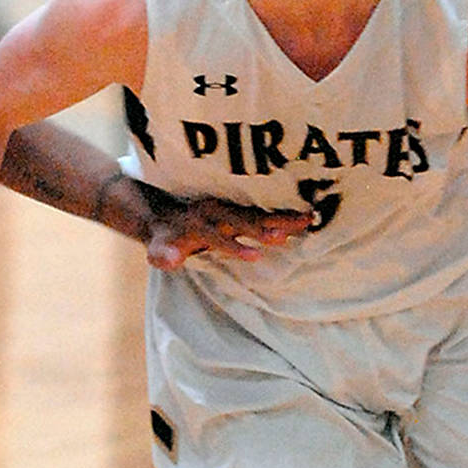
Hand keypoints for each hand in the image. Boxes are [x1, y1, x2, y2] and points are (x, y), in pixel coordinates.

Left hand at [143, 194, 312, 270]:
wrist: (167, 208)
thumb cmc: (165, 235)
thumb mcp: (158, 247)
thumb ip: (163, 254)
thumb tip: (169, 260)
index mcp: (198, 222)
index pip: (216, 236)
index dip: (234, 246)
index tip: (255, 256)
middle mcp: (216, 210)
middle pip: (243, 220)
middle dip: (264, 226)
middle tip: (287, 234)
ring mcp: (230, 207)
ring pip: (258, 213)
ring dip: (281, 217)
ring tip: (308, 220)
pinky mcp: (241, 207)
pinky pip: (266, 211)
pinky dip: (285, 214)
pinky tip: (308, 217)